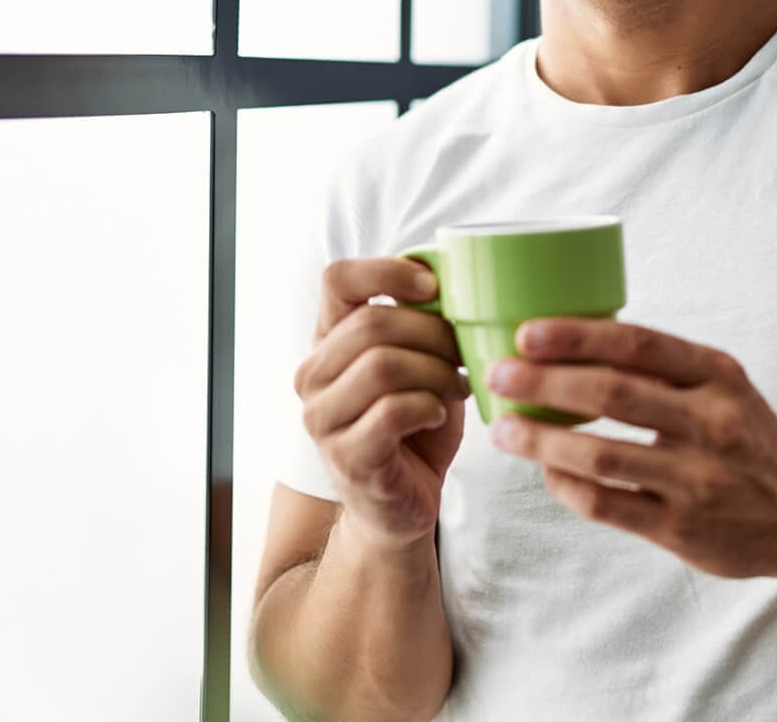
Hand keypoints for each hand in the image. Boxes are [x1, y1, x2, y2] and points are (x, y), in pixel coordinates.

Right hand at [293, 257, 470, 549]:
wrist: (404, 504)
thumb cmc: (415, 426)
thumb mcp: (419, 362)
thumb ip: (421, 321)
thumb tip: (451, 272)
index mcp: (328, 340)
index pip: (337, 279)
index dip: (388, 272)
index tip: (434, 287)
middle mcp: (313, 375)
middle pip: (371, 324)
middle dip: (433, 333)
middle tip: (463, 353)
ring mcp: (322, 418)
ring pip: (381, 366)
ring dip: (435, 371)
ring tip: (457, 385)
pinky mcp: (346, 457)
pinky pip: (392, 412)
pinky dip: (428, 406)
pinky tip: (440, 414)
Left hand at [482, 318, 776, 580]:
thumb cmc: (750, 440)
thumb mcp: (725, 387)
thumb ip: (664, 368)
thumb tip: (572, 340)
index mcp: (718, 375)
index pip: (638, 344)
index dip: (577, 335)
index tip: (527, 331)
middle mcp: (713, 423)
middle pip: (611, 394)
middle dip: (544, 381)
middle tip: (497, 373)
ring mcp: (698, 480)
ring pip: (601, 455)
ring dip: (542, 439)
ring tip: (504, 429)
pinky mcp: (684, 529)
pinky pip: (609, 505)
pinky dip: (568, 487)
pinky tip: (546, 472)